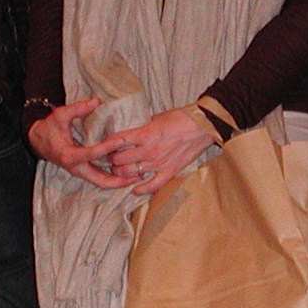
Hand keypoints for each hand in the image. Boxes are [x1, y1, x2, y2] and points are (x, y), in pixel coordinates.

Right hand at [27, 98, 137, 191]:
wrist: (38, 140)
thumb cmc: (49, 127)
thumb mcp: (60, 115)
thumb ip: (78, 108)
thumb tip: (96, 101)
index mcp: (69, 155)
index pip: (91, 154)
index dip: (107, 148)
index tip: (121, 141)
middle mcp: (76, 168)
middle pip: (101, 181)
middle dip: (120, 179)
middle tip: (137, 173)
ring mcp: (80, 172)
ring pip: (102, 183)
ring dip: (120, 181)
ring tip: (138, 175)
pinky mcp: (84, 171)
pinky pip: (101, 179)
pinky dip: (114, 178)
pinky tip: (128, 173)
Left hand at [101, 107, 215, 196]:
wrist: (203, 126)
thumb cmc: (181, 118)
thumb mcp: (156, 118)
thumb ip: (142, 127)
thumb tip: (129, 132)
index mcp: (145, 133)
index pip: (116, 141)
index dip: (106, 144)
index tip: (103, 146)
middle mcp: (149, 150)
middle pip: (119, 160)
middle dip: (111, 159)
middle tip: (111, 158)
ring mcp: (158, 163)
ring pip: (130, 173)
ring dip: (121, 173)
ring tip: (120, 170)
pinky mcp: (169, 172)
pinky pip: (151, 185)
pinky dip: (140, 189)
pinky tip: (134, 188)